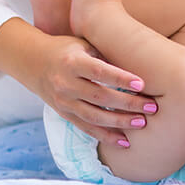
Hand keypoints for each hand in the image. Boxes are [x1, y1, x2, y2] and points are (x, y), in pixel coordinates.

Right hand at [36, 33, 157, 146]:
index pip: (99, 72)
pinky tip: (125, 141)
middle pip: (100, 97)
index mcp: (72, 62)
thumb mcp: (83, 43)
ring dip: (120, 122)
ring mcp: (64, 102)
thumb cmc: (67, 49)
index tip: (141, 84)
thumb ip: (104, 52)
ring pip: (94, 117)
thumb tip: (139, 60)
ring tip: (142, 123)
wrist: (33, 62)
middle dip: (128, 104)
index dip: (120, 78)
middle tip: (152, 107)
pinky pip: (87, 128)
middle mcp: (66, 84)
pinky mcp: (64, 114)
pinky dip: (106, 136)